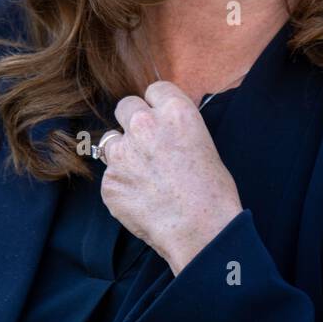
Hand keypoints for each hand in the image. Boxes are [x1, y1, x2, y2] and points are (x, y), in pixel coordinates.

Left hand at [98, 81, 243, 275]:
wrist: (201, 232)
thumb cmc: (213, 193)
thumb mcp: (204, 144)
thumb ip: (177, 128)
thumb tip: (163, 125)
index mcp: (174, 112)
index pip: (154, 89)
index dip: (157, 105)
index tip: (159, 118)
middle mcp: (144, 125)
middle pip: (125, 106)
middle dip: (133, 121)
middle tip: (146, 143)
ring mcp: (122, 153)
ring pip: (111, 140)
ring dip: (123, 153)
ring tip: (144, 176)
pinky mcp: (109, 181)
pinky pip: (110, 175)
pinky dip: (122, 185)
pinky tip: (141, 199)